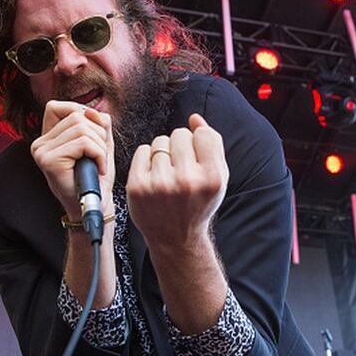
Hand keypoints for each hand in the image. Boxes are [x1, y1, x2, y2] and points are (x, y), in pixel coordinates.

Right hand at [30, 100, 114, 219]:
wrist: (95, 207)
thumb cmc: (95, 179)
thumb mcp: (99, 145)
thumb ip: (98, 125)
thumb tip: (94, 111)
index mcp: (47, 138)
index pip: (58, 107)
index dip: (79, 112)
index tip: (93, 132)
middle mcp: (39, 144)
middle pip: (76, 116)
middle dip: (98, 133)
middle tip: (100, 156)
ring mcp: (42, 152)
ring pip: (82, 128)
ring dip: (100, 146)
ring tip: (99, 164)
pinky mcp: (50, 161)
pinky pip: (84, 143)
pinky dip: (99, 154)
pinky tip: (99, 169)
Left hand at [126, 113, 227, 250]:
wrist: (176, 238)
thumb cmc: (198, 203)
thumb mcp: (217, 178)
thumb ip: (212, 145)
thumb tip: (194, 118)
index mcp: (212, 178)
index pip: (202, 134)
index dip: (199, 142)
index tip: (197, 158)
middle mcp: (186, 181)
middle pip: (179, 134)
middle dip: (180, 146)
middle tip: (181, 167)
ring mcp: (159, 184)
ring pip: (160, 141)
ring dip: (163, 153)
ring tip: (168, 174)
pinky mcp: (137, 186)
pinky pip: (142, 150)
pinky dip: (147, 158)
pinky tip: (154, 176)